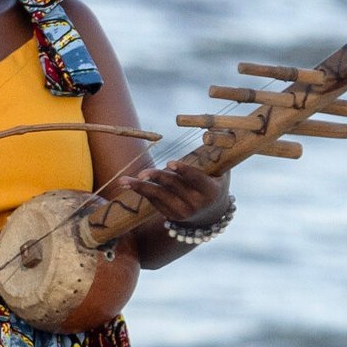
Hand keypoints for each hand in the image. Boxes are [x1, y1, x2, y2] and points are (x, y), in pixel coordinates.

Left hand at [99, 157, 233, 242]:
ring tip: (124, 180)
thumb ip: (217, 153)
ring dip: (141, 187)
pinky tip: (129, 183)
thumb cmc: (215, 182)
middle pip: (174, 187)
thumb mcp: (222, 171)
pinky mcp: (172, 216)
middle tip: (143, 173)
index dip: (184, 170)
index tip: (170, 163)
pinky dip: (142, 191)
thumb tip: (213, 130)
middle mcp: (197, 204)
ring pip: (159, 196)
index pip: (196, 179)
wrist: (212, 213)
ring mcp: (184, 212)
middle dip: (157, 178)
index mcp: (211, 191)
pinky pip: (155, 201)